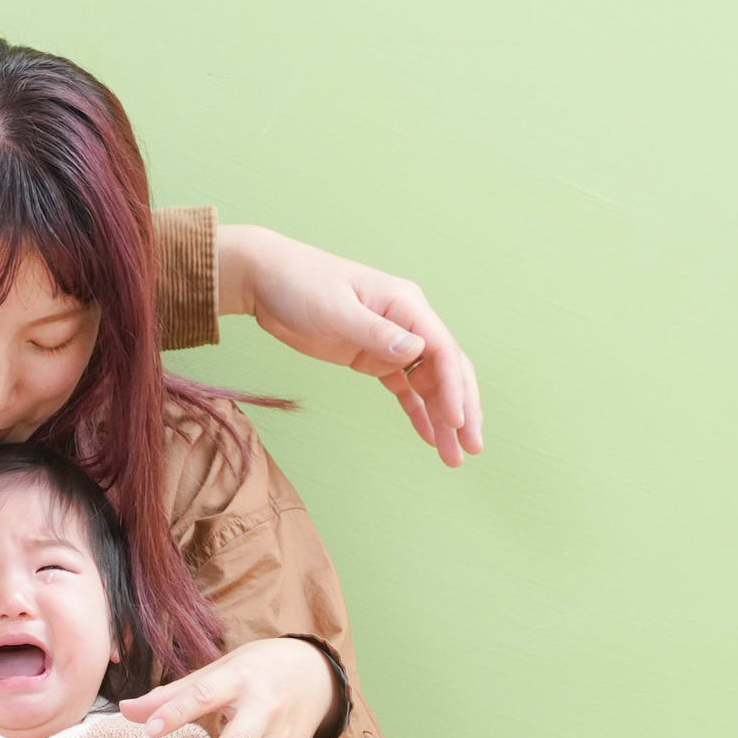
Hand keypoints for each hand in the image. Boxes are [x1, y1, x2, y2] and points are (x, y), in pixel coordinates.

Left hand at [214, 224, 484, 465]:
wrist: (266, 279)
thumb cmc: (300, 284)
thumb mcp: (335, 309)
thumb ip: (375, 332)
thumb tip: (416, 351)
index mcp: (406, 305)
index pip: (442, 351)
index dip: (454, 389)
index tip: (457, 423)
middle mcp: (407, 323)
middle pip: (447, 370)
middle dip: (462, 410)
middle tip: (472, 449)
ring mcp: (391, 341)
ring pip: (430, 384)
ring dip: (443, 418)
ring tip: (452, 458)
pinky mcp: (372, 357)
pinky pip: (405, 388)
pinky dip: (418, 412)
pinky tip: (429, 437)